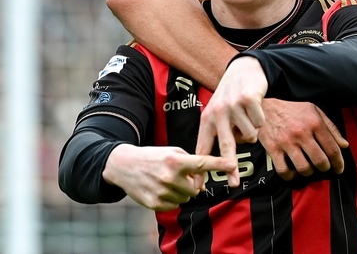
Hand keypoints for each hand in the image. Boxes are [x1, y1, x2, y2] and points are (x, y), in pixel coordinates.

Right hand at [103, 144, 235, 210]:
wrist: (123, 166)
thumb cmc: (152, 157)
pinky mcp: (155, 204)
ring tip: (169, 181)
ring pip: (187, 197)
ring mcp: (162, 192)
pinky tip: (162, 188)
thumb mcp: (172, 152)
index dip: (219, 165)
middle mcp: (170, 177)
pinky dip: (173, 198)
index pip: (202, 163)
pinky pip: (175, 204)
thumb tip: (202, 183)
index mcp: (175, 161)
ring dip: (182, 191)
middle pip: (196, 187)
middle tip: (182, 176)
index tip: (233, 165)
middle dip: (193, 183)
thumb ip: (190, 163)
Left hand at [195, 56, 266, 186]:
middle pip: (226, 147)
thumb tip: (223, 164)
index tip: (198, 186)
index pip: (203, 148)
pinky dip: (260, 119)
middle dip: (231, 168)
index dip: (201, 168)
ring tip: (247, 116)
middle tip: (234, 183)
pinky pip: (259, 123)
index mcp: (207, 119)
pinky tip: (254, 107)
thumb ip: (219, 135)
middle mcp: (217, 113)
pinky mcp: (248, 99)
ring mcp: (233, 106)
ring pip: (250, 136)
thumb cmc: (232, 98)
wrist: (244, 70)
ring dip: (253, 130)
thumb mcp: (218, 113)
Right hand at [259, 99, 348, 179]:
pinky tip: (293, 172)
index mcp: (314, 122)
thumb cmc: (292, 109)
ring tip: (309, 169)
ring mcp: (287, 142)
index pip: (332, 148)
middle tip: (324, 168)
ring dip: (309, 173)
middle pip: (320, 160)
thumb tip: (344, 145)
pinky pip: (284, 170)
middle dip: (325, 168)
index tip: (339, 168)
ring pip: (304, 168)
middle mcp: (301, 133)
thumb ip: (331, 127)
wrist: (265, 107)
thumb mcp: (315, 111)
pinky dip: (291, 176)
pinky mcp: (273, 149)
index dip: (339, 162)